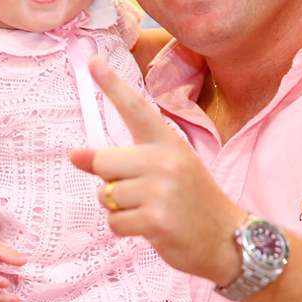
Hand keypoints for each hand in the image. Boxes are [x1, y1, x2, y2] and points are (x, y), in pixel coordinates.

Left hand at [69, 56, 245, 285]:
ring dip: (119, 208)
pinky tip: (150, 227)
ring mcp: (161, 190)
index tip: (92, 61)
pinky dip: (125, 228)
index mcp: (169, 142)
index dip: (112, 85)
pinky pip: (114, 221)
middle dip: (109, 180)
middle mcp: (165, 161)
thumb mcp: (167, 170)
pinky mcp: (155, 219)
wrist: (227, 240)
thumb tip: (75, 155)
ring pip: (106, 195)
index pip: (136, 108)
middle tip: (138, 193)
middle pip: (104, 162)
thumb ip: (124, 160)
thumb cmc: (192, 202)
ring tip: (150, 210)